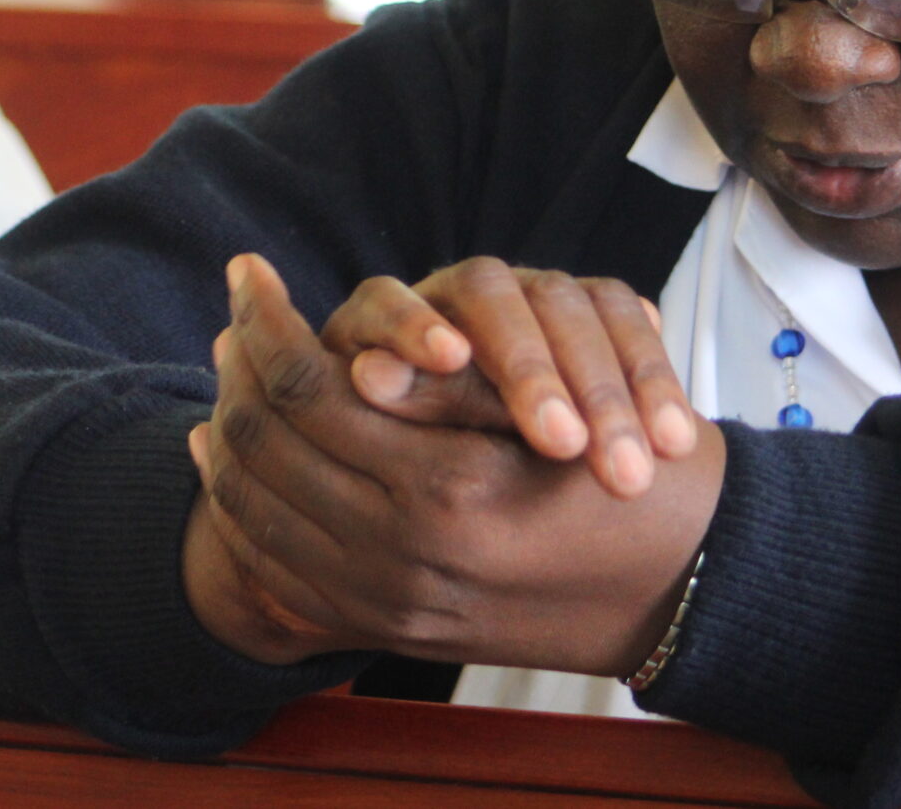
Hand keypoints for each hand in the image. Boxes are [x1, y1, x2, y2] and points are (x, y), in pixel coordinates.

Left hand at [181, 255, 722, 674]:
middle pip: (262, 447)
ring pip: (253, 507)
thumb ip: (442, 392)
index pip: (305, 391)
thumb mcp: (548, 419)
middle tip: (229, 316)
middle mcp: (400, 560)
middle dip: (237, 369)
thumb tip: (348, 364)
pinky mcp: (382, 630)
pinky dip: (241, 507)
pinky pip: (272, 565)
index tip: (248, 270)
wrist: (673, 594)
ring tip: (227, 375)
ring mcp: (383, 606)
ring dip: (227, 434)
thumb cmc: (625, 484)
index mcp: (442, 495)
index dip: (267, 320)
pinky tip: (233, 459)